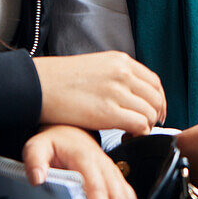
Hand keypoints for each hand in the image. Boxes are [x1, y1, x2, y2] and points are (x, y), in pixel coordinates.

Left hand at [22, 124, 138, 198]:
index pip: (96, 187)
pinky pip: (128, 195)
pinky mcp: (115, 177)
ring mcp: (111, 171)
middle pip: (117, 195)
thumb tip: (37, 178)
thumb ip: (34, 161)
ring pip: (126, 197)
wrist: (69, 131)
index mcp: (85, 157)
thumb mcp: (37, 146)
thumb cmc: (55, 141)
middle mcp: (103, 164)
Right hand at [34, 52, 165, 134]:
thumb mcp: (95, 67)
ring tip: (132, 133)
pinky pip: (139, 124)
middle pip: (155, 97)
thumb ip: (115, 77)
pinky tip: (127, 137)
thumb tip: (129, 94)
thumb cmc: (60, 80)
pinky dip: (139, 133)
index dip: (159, 100)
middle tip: (146, 126)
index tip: (156, 111)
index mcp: (120, 61)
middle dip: (155, 115)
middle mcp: (122, 73)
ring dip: (146, 126)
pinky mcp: (108, 111)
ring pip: (149, 112)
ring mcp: (116, 91)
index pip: (154, 82)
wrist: (38, 84)